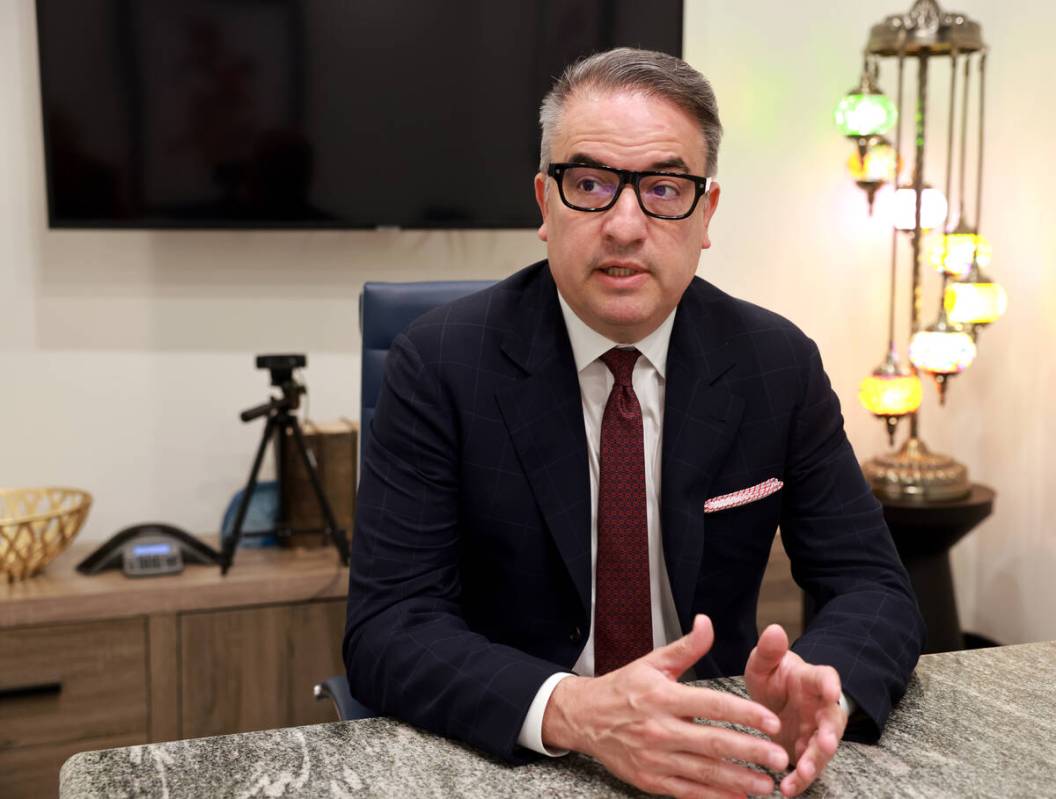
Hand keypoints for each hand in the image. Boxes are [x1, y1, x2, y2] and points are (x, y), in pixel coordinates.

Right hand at [542, 615, 789, 797]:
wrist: (583, 718)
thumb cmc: (623, 688)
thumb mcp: (653, 663)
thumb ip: (686, 647)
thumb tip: (707, 622)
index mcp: (663, 697)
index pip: (711, 704)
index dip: (745, 713)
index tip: (772, 722)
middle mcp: (659, 729)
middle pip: (713, 742)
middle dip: (750, 752)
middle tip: (781, 758)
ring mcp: (654, 758)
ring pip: (704, 771)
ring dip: (738, 780)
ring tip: (768, 784)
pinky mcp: (650, 779)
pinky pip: (688, 791)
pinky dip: (714, 797)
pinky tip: (737, 798)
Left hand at [744, 624, 847, 796]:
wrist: (772, 702)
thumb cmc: (772, 679)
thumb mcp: (764, 663)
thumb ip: (768, 651)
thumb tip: (773, 630)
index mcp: (812, 680)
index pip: (827, 678)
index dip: (831, 684)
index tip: (832, 691)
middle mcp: (821, 708)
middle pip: (832, 720)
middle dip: (830, 733)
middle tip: (824, 744)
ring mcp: (817, 732)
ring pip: (822, 749)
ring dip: (815, 761)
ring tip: (803, 771)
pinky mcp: (807, 753)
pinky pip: (808, 768)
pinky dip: (800, 779)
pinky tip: (787, 788)